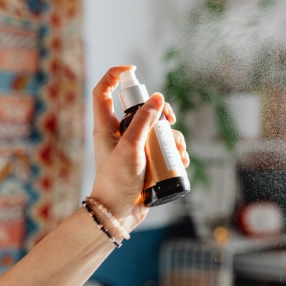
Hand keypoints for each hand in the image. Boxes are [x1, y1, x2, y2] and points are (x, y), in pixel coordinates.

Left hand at [88, 66, 188, 233]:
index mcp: (106, 127)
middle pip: (142, 109)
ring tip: (178, 151)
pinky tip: (182, 162)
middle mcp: (120, 134)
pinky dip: (176, 152)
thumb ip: (143, 121)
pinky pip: (165, 149)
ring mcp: (135, 148)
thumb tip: (158, 98)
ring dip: (173, 137)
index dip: (114, 76)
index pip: (104, 92)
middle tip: (170, 120)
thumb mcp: (130, 148)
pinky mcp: (148, 162)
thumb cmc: (116, 181)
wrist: (118, 215)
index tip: (133, 71)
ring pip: (158, 130)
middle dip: (161, 112)